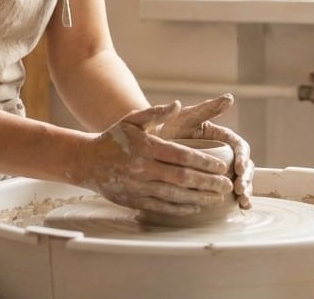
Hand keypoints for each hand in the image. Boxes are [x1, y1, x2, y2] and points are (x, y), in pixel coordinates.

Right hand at [72, 102, 234, 216]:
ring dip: (199, 198)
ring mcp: (139, 187)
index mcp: (146, 147)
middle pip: (182, 178)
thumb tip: (177, 105)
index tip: (221, 166)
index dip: (204, 162)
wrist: (87, 162)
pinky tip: (195, 207)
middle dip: (208, 183)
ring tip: (217, 198)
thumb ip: (156, 113)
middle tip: (226, 185)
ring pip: (175, 195)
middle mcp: (143, 168)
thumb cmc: (114, 138)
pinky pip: (162, 207)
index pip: (181, 156)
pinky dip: (180, 208)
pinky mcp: (135, 200)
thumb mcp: (132, 120)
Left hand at [154, 94, 254, 208]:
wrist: (149, 142)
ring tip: (243, 202)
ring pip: (239, 180)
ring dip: (245, 191)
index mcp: (221, 136)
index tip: (240, 168)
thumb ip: (206, 109)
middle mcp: (224, 152)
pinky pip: (226, 191)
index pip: (239, 146)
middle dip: (246, 179)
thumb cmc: (168, 126)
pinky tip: (237, 208)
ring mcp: (218, 168)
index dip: (243, 157)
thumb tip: (229, 97)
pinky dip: (234, 200)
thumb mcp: (186, 117)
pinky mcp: (210, 181)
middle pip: (244, 165)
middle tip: (241, 190)